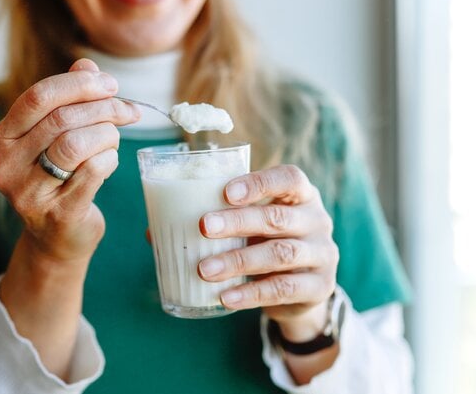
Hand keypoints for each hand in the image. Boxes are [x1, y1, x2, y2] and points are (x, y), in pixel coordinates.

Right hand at [0, 59, 140, 261]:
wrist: (57, 238)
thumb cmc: (59, 178)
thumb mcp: (56, 137)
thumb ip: (68, 99)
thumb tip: (86, 65)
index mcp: (1, 139)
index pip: (38, 97)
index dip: (79, 84)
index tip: (110, 84)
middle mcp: (6, 166)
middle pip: (61, 119)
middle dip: (103, 108)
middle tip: (127, 110)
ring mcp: (29, 194)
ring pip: (76, 144)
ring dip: (107, 134)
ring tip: (115, 138)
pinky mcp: (58, 214)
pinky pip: (93, 172)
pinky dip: (110, 159)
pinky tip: (110, 160)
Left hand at [198, 165, 338, 340]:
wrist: (300, 290)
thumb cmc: (265, 243)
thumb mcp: (249, 227)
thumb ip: (215, 221)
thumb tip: (154, 229)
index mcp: (300, 195)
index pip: (289, 178)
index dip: (259, 182)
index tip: (226, 191)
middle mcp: (316, 220)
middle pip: (278, 217)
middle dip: (238, 221)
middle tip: (203, 227)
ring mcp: (322, 254)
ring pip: (280, 253)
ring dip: (238, 260)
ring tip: (204, 269)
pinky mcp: (320, 287)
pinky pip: (283, 288)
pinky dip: (251, 293)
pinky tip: (225, 296)